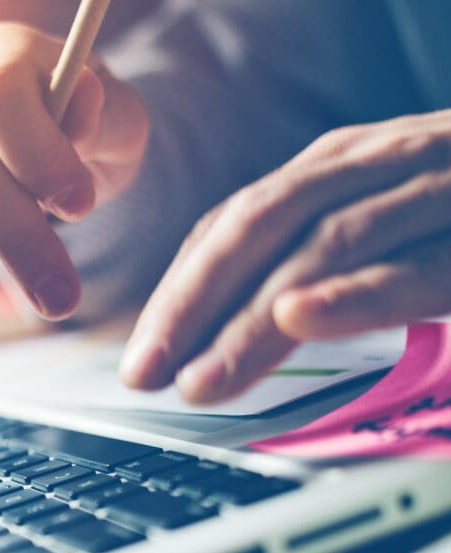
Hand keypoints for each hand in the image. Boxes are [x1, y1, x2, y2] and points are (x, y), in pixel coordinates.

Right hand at [0, 22, 148, 318]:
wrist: (43, 158)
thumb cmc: (79, 134)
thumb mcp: (113, 120)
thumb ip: (102, 113)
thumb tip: (82, 103)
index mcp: (1, 55)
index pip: (0, 95)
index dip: (39, 153)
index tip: (80, 207)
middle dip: (16, 233)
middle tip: (58, 295)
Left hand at [120, 109, 450, 402]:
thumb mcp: (381, 223)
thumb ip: (317, 257)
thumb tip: (235, 318)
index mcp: (340, 163)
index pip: (233, 221)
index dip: (179, 289)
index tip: (142, 353)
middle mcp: (380, 163)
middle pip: (259, 226)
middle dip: (192, 305)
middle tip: (147, 373)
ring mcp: (438, 186)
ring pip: (324, 245)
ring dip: (254, 320)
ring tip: (204, 379)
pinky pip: (419, 262)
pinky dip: (358, 291)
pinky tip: (302, 317)